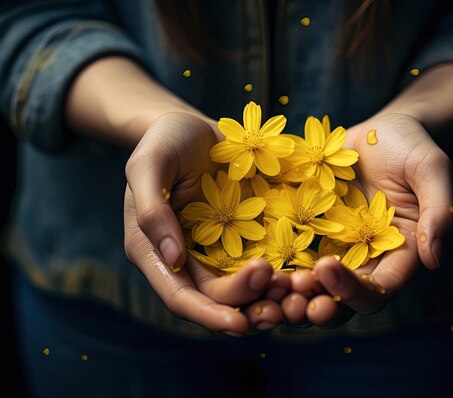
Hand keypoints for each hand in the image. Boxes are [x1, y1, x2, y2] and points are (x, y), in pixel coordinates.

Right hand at [124, 113, 284, 334]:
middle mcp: (186, 259)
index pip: (180, 296)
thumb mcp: (149, 164)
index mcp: (155, 251)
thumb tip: (173, 258)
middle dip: (249, 302)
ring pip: (244, 288)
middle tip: (281, 289)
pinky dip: (282, 271)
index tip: (239, 323)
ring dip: (270, 296)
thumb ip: (152, 209)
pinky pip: (263, 261)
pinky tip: (303, 270)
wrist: (194, 128)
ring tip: (297, 291)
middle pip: (218, 298)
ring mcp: (216, 250)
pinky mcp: (242, 237)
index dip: (208, 314)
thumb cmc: (164, 141)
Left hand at [283, 113, 452, 326]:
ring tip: (269, 285)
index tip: (326, 267)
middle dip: (317, 305)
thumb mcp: (431, 169)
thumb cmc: (411, 146)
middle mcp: (366, 259)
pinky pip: (292, 256)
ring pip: (313, 287)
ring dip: (291, 294)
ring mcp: (336, 247)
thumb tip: (434, 260)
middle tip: (291, 296)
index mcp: (399, 254)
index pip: (380, 288)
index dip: (354, 289)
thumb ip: (438, 211)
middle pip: (343, 300)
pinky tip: (254, 262)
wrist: (380, 129)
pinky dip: (276, 266)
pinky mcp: (311, 231)